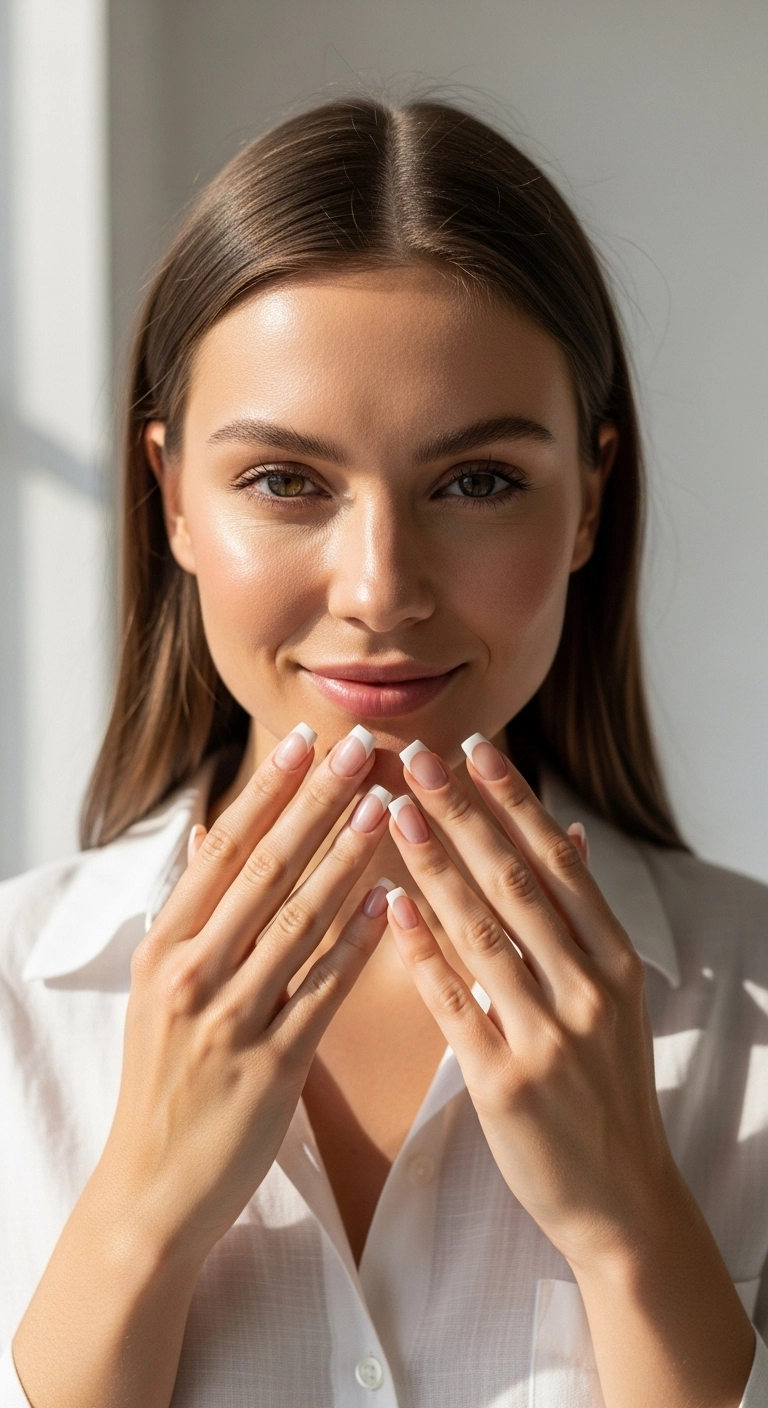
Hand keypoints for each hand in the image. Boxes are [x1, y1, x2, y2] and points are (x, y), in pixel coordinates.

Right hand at [92, 724, 390, 1265]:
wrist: (152, 1188)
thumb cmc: (163, 1079)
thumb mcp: (155, 988)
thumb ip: (191, 909)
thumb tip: (211, 830)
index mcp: (162, 949)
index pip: (221, 851)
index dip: (267, 792)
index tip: (305, 741)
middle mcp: (189, 976)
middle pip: (262, 873)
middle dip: (314, 805)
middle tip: (359, 749)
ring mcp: (229, 1021)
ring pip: (298, 923)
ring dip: (346, 860)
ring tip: (386, 807)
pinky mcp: (272, 1068)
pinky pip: (324, 991)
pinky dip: (360, 943)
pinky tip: (394, 901)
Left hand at [385, 735, 678, 1267]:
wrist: (621, 1197)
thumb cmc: (606, 1086)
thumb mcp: (615, 996)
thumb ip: (584, 917)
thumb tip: (568, 834)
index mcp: (614, 962)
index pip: (557, 861)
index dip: (512, 801)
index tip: (473, 748)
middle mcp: (588, 989)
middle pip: (516, 882)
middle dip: (463, 813)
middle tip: (415, 758)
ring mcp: (549, 1036)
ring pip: (483, 932)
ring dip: (434, 865)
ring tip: (391, 811)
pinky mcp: (505, 1082)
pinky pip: (455, 1001)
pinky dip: (421, 950)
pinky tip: (389, 904)